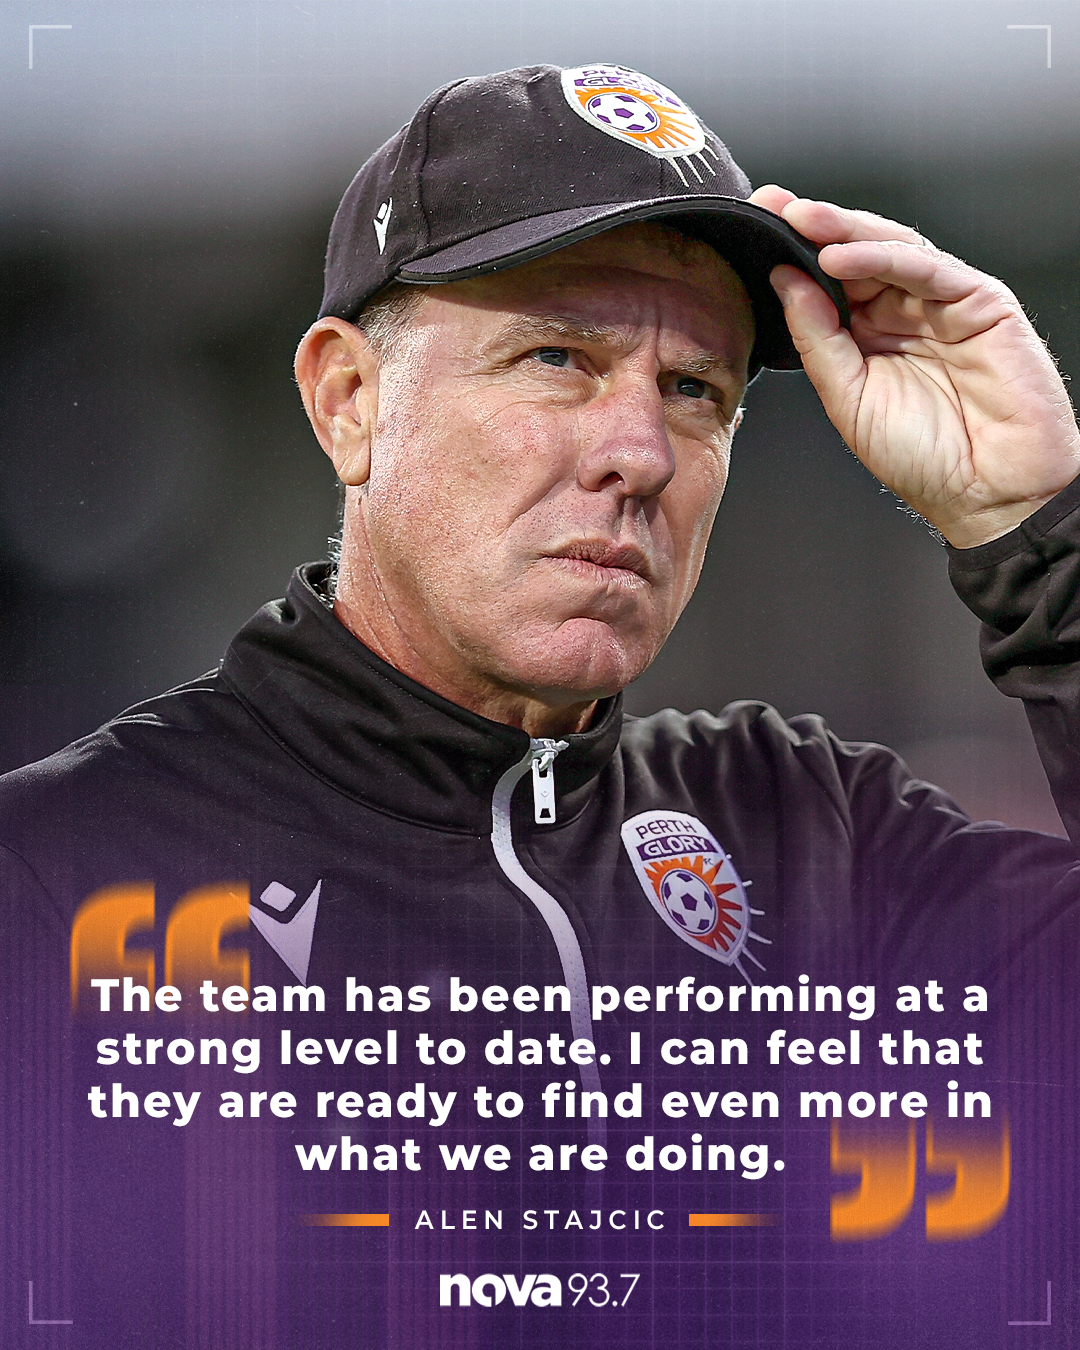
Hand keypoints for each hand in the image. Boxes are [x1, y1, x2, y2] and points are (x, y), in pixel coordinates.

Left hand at [749, 184, 1079, 547]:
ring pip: (891, 249)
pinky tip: (841, 256)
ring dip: (843, 230)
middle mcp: (905, 314)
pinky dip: (884, 256)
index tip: (756, 226)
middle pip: (857, 254)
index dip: (795, 252)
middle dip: (813, 226)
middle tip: (772, 206)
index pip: (829, 281)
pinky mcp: (982, 302)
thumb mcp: (847, 398)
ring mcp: (943, 305)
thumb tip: (785, 282)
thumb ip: (817, 339)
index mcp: (870, 337)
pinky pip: (928, 268)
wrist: (987, 494)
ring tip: (800, 220)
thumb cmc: (925, 459)